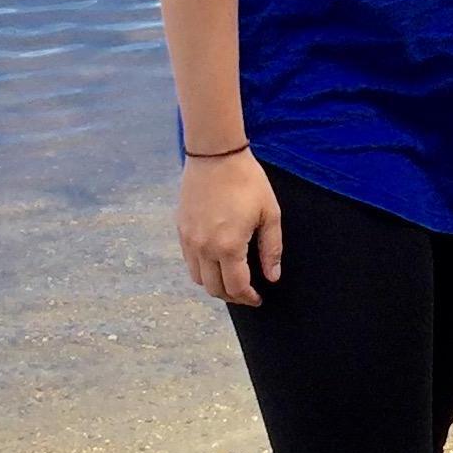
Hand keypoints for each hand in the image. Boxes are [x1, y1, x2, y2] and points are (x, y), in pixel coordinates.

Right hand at [178, 150, 284, 304]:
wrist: (215, 154)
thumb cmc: (247, 181)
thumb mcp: (270, 213)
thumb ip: (271, 249)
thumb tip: (272, 277)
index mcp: (228, 245)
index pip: (236, 287)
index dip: (248, 298)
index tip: (258, 299)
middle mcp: (204, 247)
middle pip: (214, 288)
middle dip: (232, 296)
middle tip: (247, 293)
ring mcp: (189, 239)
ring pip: (198, 278)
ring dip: (215, 284)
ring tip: (231, 279)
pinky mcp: (181, 228)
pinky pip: (189, 260)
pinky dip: (202, 269)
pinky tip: (216, 261)